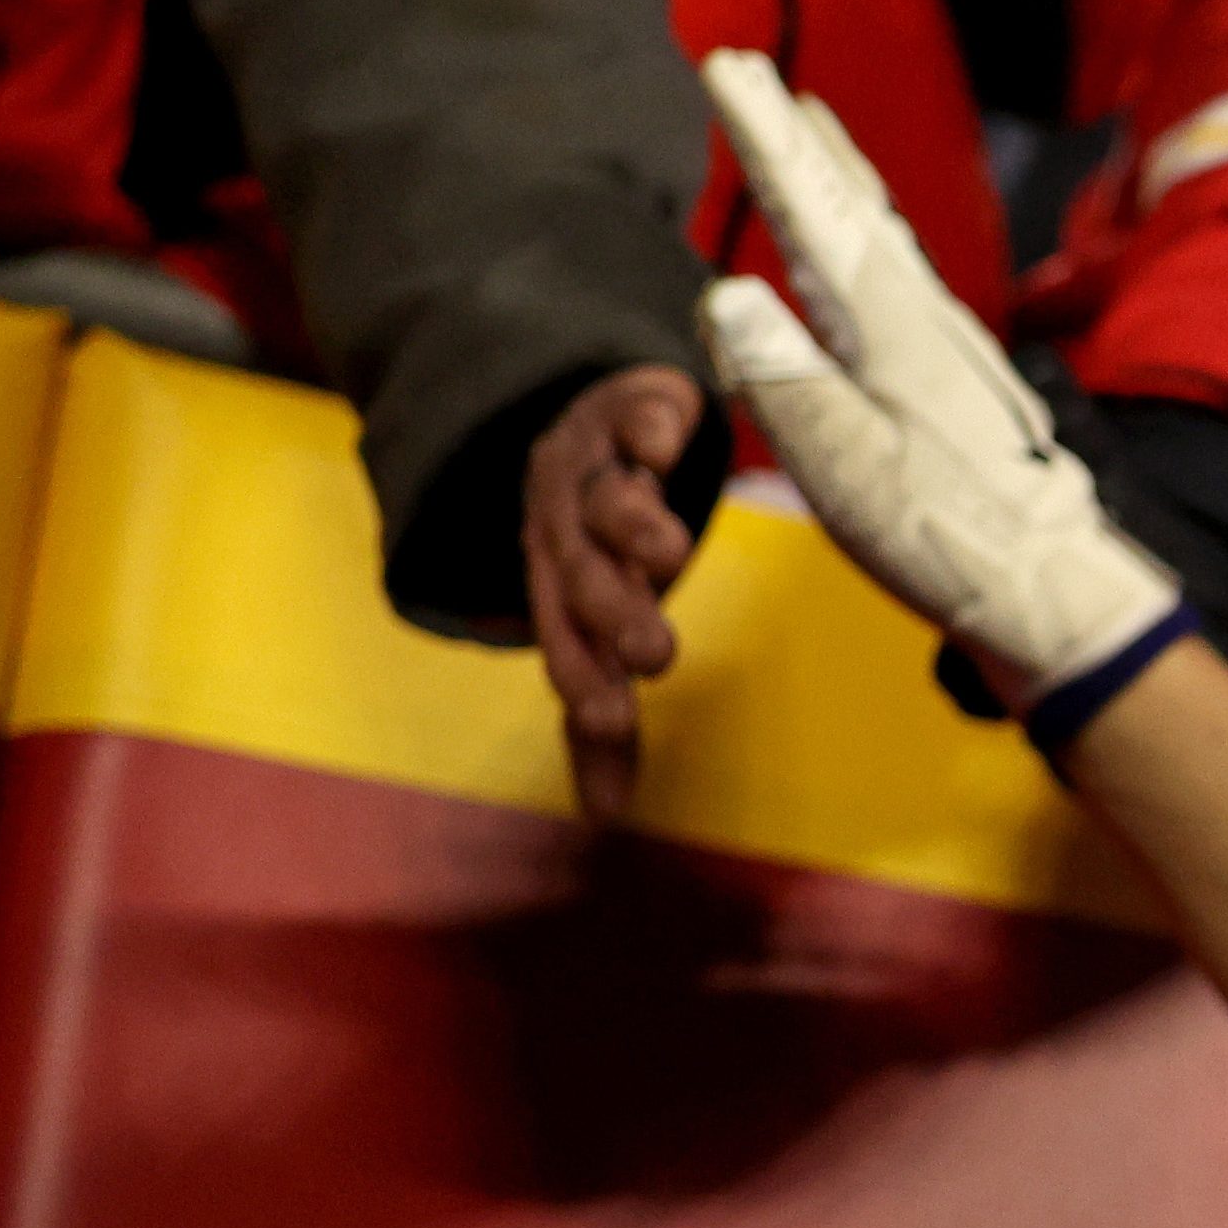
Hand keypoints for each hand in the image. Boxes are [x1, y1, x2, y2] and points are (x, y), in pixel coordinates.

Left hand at [526, 365, 705, 822]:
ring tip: (670, 553)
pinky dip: (647, 427)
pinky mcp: (632, 408)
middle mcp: (569, 534)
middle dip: (613, 612)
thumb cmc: (591, 551)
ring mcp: (597, 468)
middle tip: (653, 653)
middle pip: (583, 577)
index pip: (566, 642)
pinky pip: (636, 414)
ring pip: (607, 500)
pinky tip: (666, 445)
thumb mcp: (592, 633)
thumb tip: (605, 818)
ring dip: (631, 524)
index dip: (583, 678)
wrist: (573, 425)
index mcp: (557, 593)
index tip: (609, 717)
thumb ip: (602, 722)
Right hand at [693, 53, 1180, 711]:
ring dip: (838, 177)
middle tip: (760, 75)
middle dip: (800, 139)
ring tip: (811, 130)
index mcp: (889, 326)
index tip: (732, 67)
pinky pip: (895, 276)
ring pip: (880, 233)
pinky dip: (865, 235)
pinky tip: (865, 252)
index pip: (813, 212)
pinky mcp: (954, 377)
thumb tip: (725, 288)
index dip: (767, 139)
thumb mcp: (844, 464)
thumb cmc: (946, 535)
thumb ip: (784, 377)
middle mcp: (923, 316)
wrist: (1050, 586)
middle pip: (852, 205)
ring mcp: (945, 343)